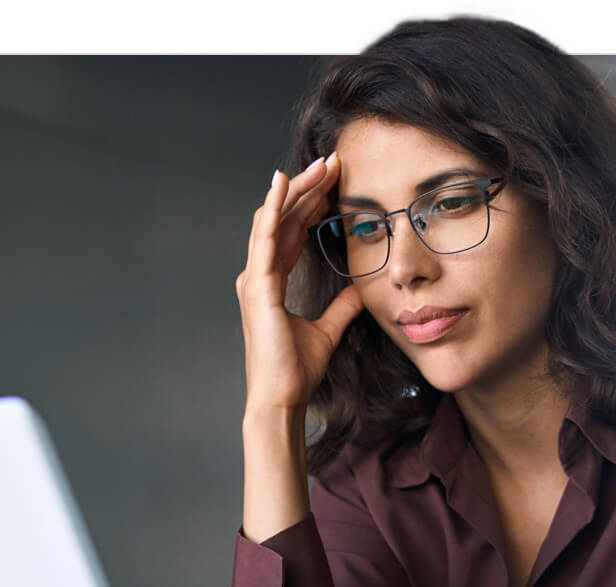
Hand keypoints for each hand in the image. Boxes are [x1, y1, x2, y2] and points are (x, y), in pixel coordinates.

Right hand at [236, 153, 364, 413]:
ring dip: (296, 189)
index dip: (311, 202)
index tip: (335, 181)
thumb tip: (360, 290)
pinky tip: (283, 183)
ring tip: (320, 165)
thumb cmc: (296, 370)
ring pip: (275, 219)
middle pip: (283, 217)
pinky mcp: (257, 286)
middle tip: (333, 160)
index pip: (292, 230)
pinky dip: (273, 208)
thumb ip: (341, 307)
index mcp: (272, 282)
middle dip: (308, 187)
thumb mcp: (328, 329)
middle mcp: (259, 275)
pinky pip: (265, 237)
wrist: (282, 398)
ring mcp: (255, 278)